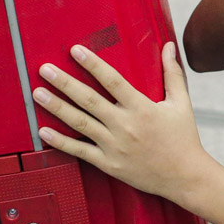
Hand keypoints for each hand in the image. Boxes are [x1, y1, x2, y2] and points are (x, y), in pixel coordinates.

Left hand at [32, 43, 211, 204]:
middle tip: (45, 69)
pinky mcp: (109, 164)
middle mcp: (125, 125)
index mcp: (142, 108)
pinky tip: (44, 131)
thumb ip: (172, 74)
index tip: (75, 50)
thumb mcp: (181, 103)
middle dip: (65, 83)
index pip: (113, 80)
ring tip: (38, 93)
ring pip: (80, 123)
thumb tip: (169, 46)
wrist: (185, 176)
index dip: (93, 64)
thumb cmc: (184, 138)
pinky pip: (80, 151)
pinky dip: (60, 142)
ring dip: (57, 107)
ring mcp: (115, 146)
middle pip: (89, 100)